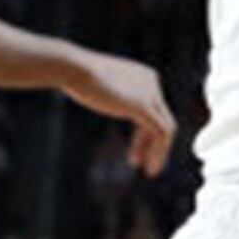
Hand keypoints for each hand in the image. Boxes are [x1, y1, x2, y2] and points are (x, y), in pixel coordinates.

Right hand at [62, 50, 177, 173]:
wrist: (73, 68)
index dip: (144, 135)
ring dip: (159, 152)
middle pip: (160, 119)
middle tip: (138, 163)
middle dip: (151, 144)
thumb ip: (112, 95)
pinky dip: (159, 151)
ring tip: (150, 170)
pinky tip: (149, 166)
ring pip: (166, 128)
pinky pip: (162, 132)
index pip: (153, 110)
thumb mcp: (100, 86)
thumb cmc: (77, 75)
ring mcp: (150, 93)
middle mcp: (152, 82)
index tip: (133, 154)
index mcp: (144, 76)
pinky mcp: (144, 105)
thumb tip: (109, 102)